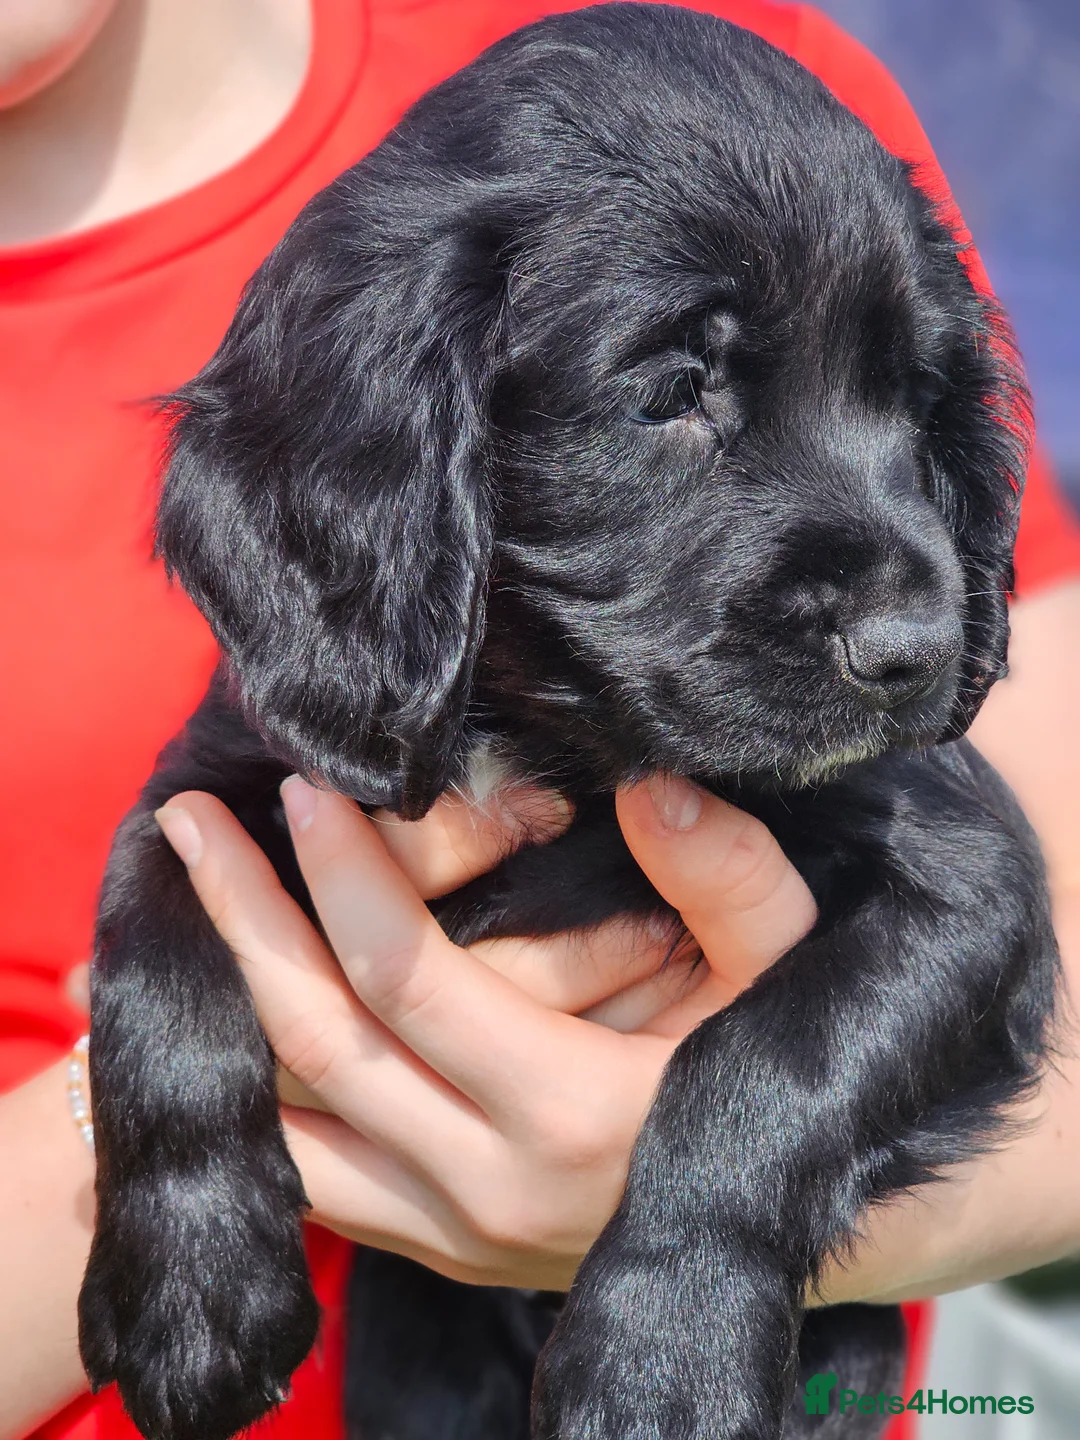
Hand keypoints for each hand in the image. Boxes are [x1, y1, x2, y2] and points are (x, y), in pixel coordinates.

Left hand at [154, 775, 816, 1290]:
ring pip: (290, 1133)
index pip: (410, 981)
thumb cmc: (793, 1072)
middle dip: (241, 926)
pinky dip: (253, 1114)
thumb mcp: (791, 964)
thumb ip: (726, 876)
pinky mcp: (443, 1251)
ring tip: (153, 936)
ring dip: (222, 1024)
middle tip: (185, 825)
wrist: (810, 1229)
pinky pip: (312, 1188)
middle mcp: (493, 1187)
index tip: (303, 790)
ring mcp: (457, 1236)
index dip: (345, 877)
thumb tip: (645, 783)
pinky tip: (207, 1053)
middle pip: (319, 1048)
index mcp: (573, 1110)